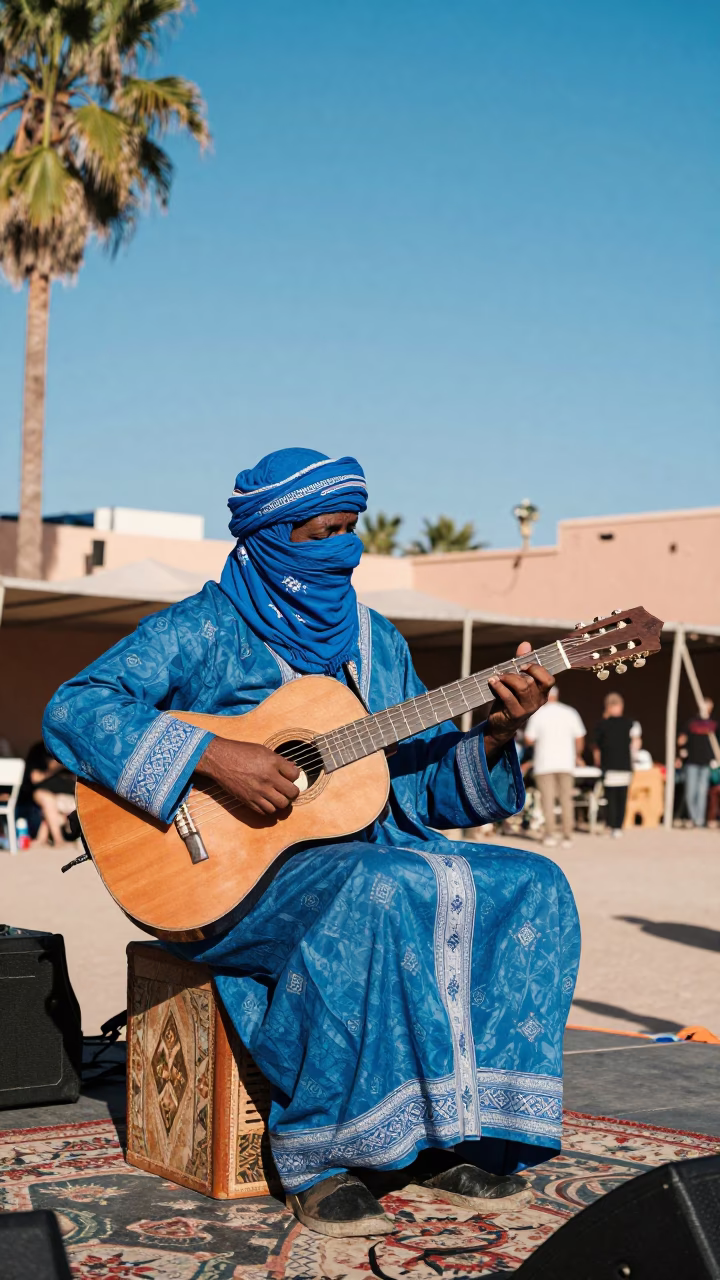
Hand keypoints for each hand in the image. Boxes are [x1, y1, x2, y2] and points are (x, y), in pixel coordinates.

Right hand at [198, 738, 299, 814]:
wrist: (220, 759)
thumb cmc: (240, 752)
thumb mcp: (263, 750)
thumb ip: (279, 761)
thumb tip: (292, 769)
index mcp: (272, 762)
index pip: (295, 775)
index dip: (294, 776)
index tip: (289, 776)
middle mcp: (268, 778)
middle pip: (292, 793)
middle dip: (293, 792)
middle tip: (288, 789)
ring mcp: (258, 791)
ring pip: (281, 805)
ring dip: (282, 802)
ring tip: (278, 796)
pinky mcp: (249, 800)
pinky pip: (266, 811)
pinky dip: (269, 808)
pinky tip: (267, 801)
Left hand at [484, 641, 554, 763]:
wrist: (501, 724)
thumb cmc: (511, 699)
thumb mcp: (517, 681)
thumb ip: (522, 663)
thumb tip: (526, 644)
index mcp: (542, 692)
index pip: (549, 679)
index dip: (537, 669)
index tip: (522, 665)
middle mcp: (538, 701)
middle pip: (532, 681)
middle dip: (516, 673)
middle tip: (505, 672)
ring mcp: (528, 709)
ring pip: (522, 687)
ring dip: (508, 678)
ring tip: (498, 677)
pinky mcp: (516, 714)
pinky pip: (508, 697)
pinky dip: (499, 687)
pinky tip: (492, 682)